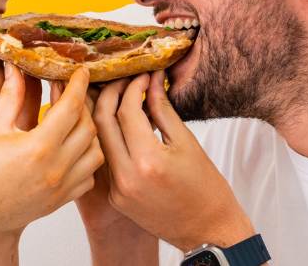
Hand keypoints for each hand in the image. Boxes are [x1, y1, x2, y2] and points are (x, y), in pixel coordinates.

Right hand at [0, 63, 103, 240]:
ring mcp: (60, 188)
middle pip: (88, 128)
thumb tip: (15, 66)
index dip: (78, 85)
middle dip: (82, 106)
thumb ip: (11, 95)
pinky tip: (71, 149)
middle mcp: (56, 169)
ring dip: (88, 134)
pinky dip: (86, 160)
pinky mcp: (59, 201)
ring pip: (95, 153)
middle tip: (70, 94)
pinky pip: (88, 177)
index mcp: (38, 147)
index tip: (81, 72)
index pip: (71, 107)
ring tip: (72, 122)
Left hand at [93, 70, 254, 251]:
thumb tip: (150, 81)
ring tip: (122, 97)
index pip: (126, 111)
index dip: (133, 87)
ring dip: (106, 114)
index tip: (144, 76)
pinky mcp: (116, 197)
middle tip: (126, 81)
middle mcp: (126, 177)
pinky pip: (106, 159)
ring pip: (100, 139)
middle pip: (103, 121)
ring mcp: (118, 190)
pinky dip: (111, 137)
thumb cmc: (206, 188)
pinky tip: (123, 125)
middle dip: (111, 93)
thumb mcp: (187, 143)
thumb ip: (162, 110)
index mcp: (148, 161)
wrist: (207, 230)